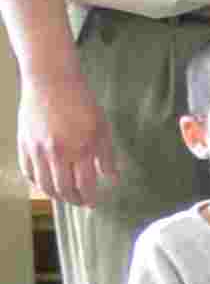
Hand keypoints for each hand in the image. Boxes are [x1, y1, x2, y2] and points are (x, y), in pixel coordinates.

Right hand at [18, 66, 110, 207]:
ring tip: (66, 196)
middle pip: (63, 189)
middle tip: (81, 202)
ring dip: (56, 195)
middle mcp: (57, 153)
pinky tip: (47, 184)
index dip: (90, 198)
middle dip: (74, 200)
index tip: (94, 202)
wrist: (50, 81)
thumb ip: (107, 155)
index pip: (85, 185)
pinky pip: (28, 172)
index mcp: (81, 149)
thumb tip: (112, 178)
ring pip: (44, 185)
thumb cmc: (80, 102)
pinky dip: (38, 183)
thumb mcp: (101, 127)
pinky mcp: (23, 145)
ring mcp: (37, 150)